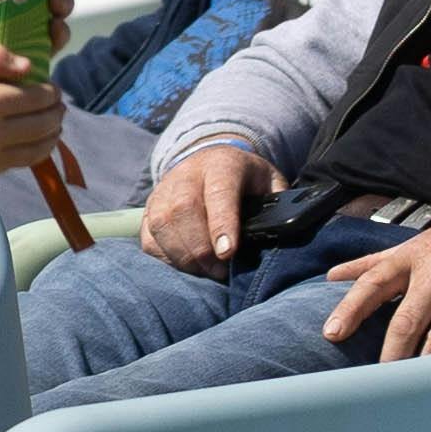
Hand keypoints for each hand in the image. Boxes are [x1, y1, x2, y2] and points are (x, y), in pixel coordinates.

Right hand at [0, 49, 61, 184]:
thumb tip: (28, 67)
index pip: (38, 98)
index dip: (52, 93)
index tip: (53, 88)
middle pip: (43, 124)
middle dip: (57, 113)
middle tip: (59, 105)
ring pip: (38, 149)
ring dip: (52, 135)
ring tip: (54, 125)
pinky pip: (20, 163)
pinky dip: (35, 152)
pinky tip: (36, 143)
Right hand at [148, 141, 275, 275]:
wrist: (211, 160)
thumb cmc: (246, 180)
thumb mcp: (269, 181)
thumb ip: (276, 204)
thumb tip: (281, 232)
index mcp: (223, 164)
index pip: (218, 192)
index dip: (221, 223)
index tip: (228, 252)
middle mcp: (188, 173)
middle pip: (184, 209)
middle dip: (202, 248)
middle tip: (221, 271)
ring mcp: (163, 190)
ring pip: (163, 224)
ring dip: (184, 256)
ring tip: (206, 271)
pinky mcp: (150, 209)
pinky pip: (149, 237)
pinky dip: (166, 258)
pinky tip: (186, 265)